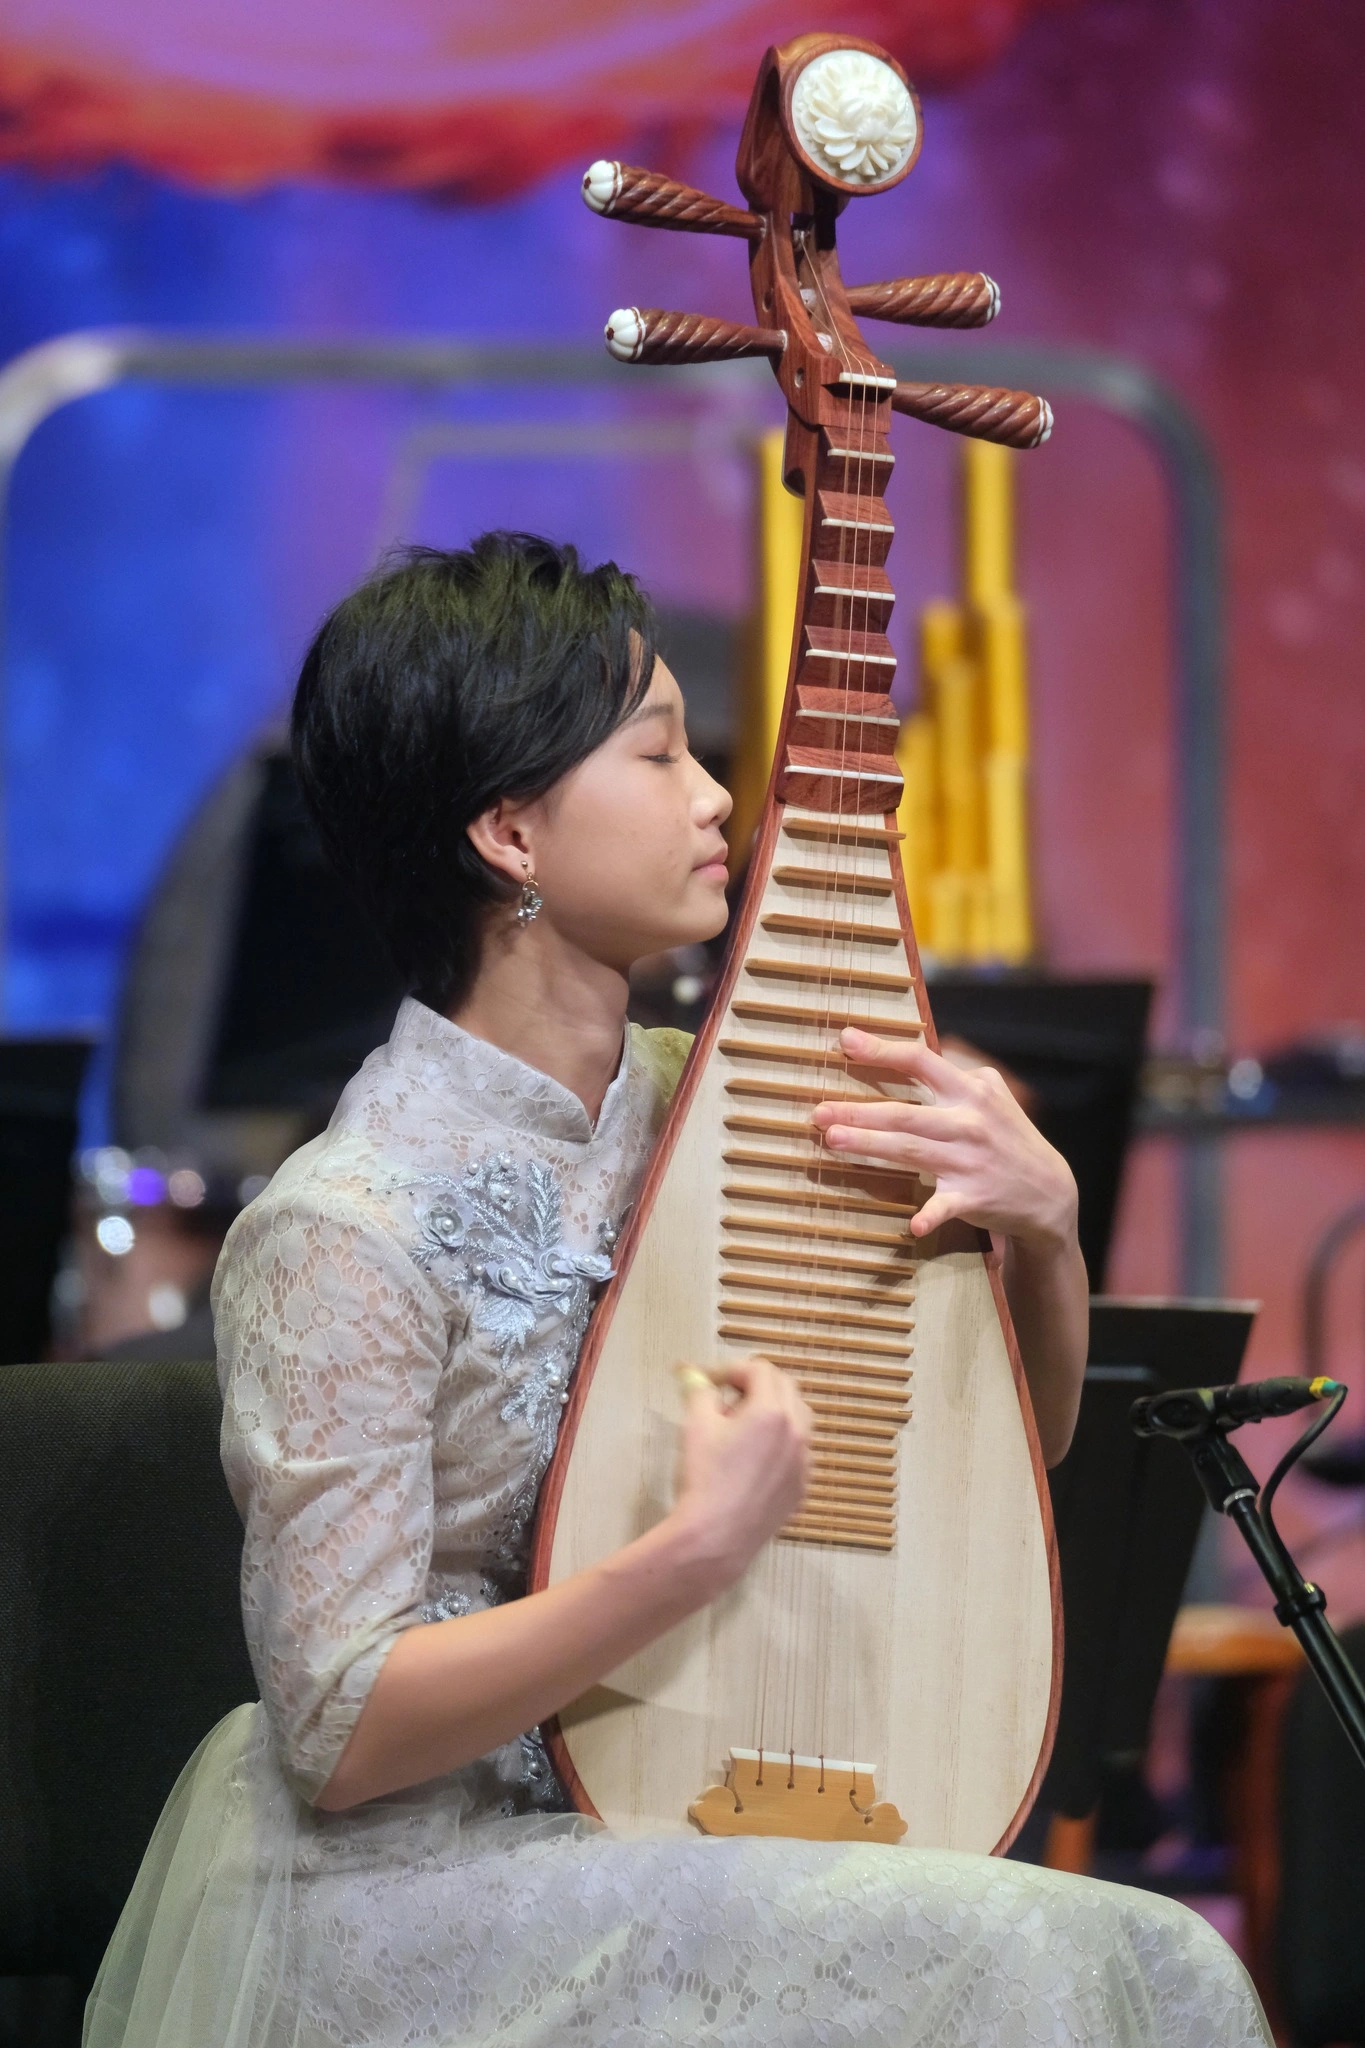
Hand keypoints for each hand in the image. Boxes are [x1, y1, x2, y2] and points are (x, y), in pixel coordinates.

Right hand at [670, 1356, 811, 1592]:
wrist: (717, 1536)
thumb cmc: (704, 1478)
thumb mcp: (696, 1426)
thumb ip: (700, 1393)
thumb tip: (695, 1376)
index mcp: (772, 1411)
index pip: (760, 1369)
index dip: (731, 1370)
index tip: (709, 1382)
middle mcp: (797, 1432)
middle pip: (786, 1388)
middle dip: (756, 1385)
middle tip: (727, 1398)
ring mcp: (804, 1462)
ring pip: (798, 1419)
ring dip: (775, 1411)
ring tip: (743, 1427)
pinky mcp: (802, 1487)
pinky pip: (798, 1452)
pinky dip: (781, 1443)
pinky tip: (755, 1459)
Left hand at [811, 1026, 1077, 1249]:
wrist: (1050, 1190)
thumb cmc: (1009, 1137)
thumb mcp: (993, 1096)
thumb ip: (957, 1074)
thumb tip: (918, 1051)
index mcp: (972, 1091)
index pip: (922, 1061)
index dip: (882, 1051)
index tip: (845, 1040)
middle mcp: (970, 1122)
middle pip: (905, 1113)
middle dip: (859, 1112)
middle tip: (819, 1112)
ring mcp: (971, 1161)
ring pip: (911, 1150)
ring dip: (870, 1147)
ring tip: (832, 1141)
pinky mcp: (974, 1197)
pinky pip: (946, 1207)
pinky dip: (930, 1216)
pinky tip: (912, 1226)